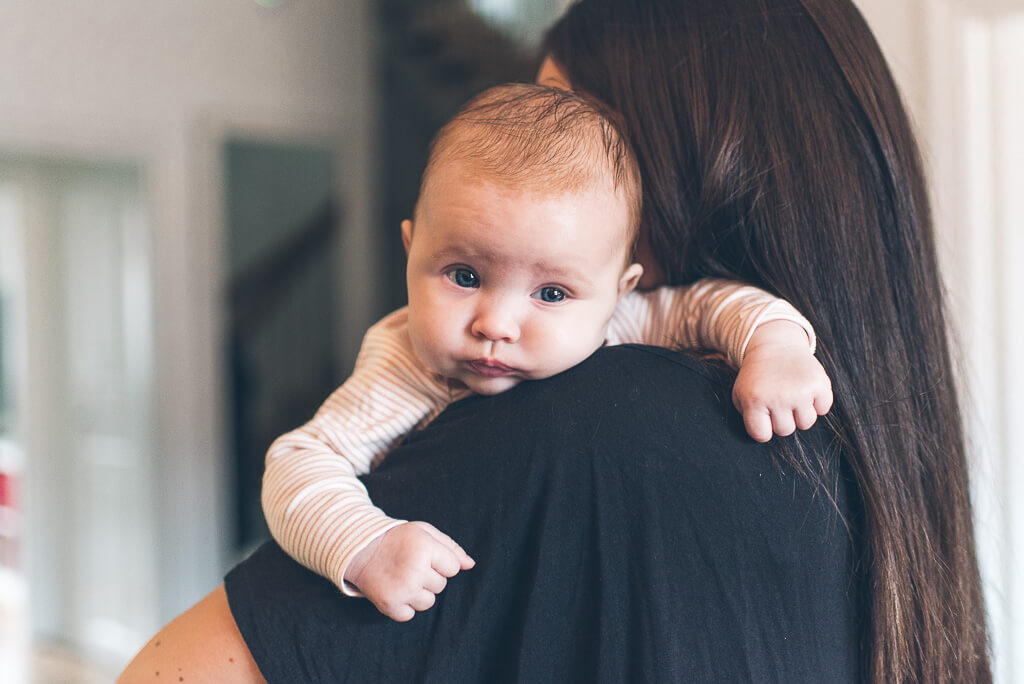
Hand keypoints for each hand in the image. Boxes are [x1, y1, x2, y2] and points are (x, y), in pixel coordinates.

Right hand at [344, 521, 474, 621]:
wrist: (360, 550)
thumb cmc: (397, 539)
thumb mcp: (424, 532)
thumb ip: (451, 547)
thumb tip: (470, 565)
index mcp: (425, 548)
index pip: (453, 568)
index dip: (441, 562)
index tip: (424, 556)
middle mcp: (414, 570)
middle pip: (441, 585)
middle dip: (430, 577)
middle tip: (410, 565)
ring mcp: (402, 589)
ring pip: (428, 602)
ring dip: (419, 593)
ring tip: (403, 578)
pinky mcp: (390, 605)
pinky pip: (410, 614)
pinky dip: (404, 606)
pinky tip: (395, 589)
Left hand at [733, 321, 832, 441]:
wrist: (775, 346)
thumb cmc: (758, 377)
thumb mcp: (741, 394)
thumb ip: (748, 418)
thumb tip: (765, 436)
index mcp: (754, 400)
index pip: (762, 435)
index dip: (764, 428)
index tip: (763, 416)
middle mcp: (778, 397)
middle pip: (786, 431)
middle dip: (782, 419)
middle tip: (778, 399)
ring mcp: (800, 391)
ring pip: (806, 423)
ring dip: (801, 412)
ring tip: (792, 394)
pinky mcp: (820, 384)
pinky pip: (823, 409)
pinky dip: (818, 402)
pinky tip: (806, 387)